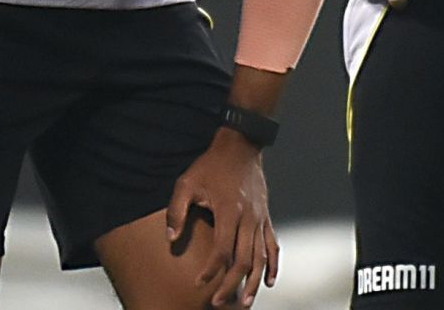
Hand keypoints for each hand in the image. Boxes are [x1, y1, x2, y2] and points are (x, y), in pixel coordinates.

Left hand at [167, 131, 278, 306]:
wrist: (239, 149)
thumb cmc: (210, 166)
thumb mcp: (186, 183)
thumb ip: (177, 211)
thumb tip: (170, 238)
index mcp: (229, 212)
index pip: (222, 251)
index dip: (211, 270)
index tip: (200, 283)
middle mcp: (249, 220)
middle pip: (243, 261)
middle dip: (230, 285)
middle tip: (219, 302)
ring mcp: (261, 220)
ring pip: (260, 259)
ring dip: (253, 283)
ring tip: (244, 302)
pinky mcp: (267, 218)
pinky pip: (273, 247)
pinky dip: (272, 266)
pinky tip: (270, 281)